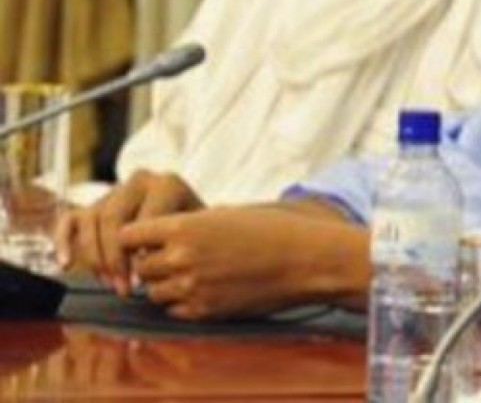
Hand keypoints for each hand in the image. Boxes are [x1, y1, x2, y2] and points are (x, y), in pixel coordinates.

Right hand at [55, 170, 203, 295]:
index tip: (141, 279)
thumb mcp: (197, 235)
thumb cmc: (197, 233)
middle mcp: (138, 182)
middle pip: (112, 219)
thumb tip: (149, 267)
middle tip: (125, 288)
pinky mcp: (91, 205)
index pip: (142, 219)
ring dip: (95, 258)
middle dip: (115, 259)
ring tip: (109, 284)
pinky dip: (63, 241)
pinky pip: (70, 220)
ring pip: (91, 221)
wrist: (194, 224)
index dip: (139, 252)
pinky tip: (66, 263)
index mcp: (167, 185)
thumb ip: (177, 245)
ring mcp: (113, 193)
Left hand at [116, 207, 370, 319]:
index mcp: (184, 227)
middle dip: (151, 264)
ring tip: (191, 275)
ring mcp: (192, 287)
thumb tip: (163, 230)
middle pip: (139, 267)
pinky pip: (174, 311)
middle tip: (171, 260)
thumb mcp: (226, 214)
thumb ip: (190, 224)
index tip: (147, 240)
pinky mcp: (205, 311)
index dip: (135, 238)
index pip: (128, 235)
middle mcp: (181, 258)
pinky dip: (181, 303)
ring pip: (153, 292)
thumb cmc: (272, 231)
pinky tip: (204, 290)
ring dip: (165, 285)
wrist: (306, 260)